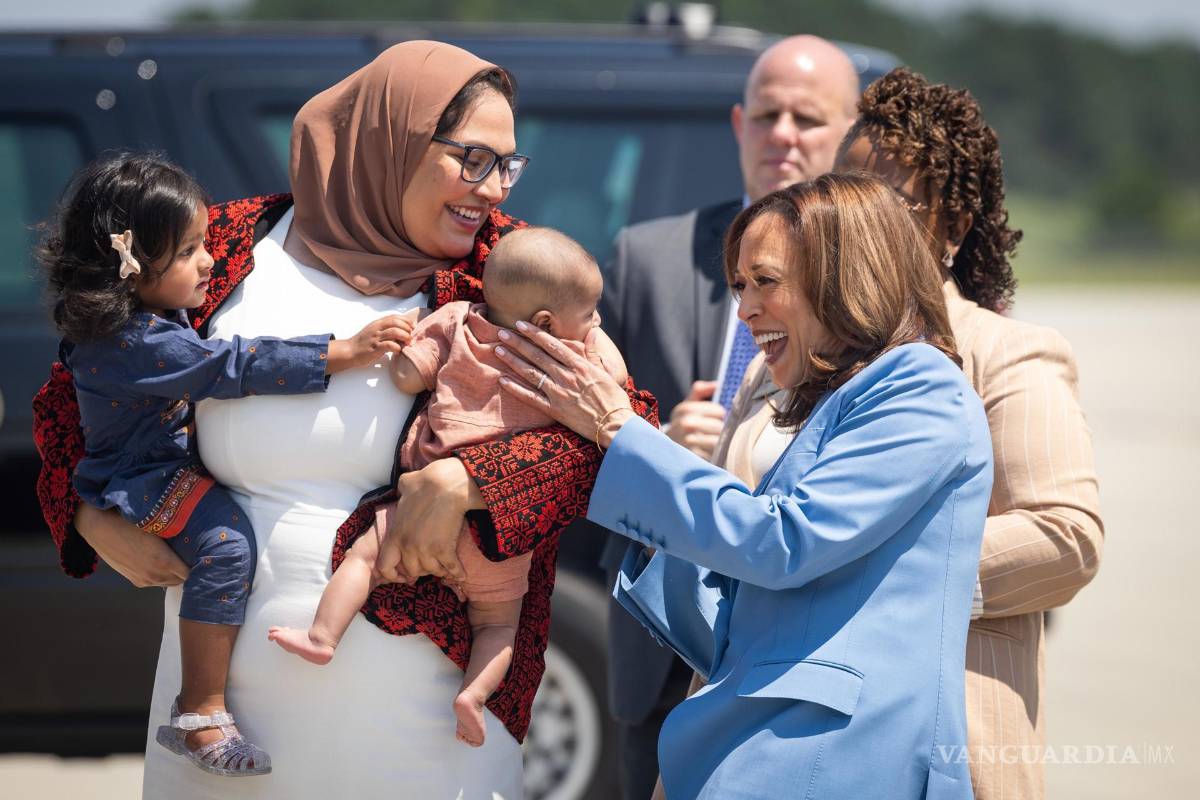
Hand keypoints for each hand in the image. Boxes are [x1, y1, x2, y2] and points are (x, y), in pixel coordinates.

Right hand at [74, 503, 188, 587]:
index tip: (203, 556)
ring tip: (179, 560)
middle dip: (189, 570)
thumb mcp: (158, 528)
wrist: (99, 527)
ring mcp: (144, 580)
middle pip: (182, 580)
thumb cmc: (130, 521)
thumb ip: (175, 539)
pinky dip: (163, 576)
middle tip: (193, 557)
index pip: (191, 572)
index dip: (198, 564)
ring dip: (175, 574)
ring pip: (169, 582)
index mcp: (164, 561)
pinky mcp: (135, 581)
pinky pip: (156, 582)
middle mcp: (155, 575)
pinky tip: (163, 563)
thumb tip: (192, 541)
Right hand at [326, 311, 416, 372]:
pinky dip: (397, 347)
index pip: (395, 317)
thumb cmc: (364, 342)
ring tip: (407, 343)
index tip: (412, 327)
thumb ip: (386, 329)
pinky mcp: (374, 348)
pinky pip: (389, 345)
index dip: (406, 321)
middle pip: (396, 323)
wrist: (349, 351)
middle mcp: (377, 328)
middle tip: (410, 337)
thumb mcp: (374, 331)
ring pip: (394, 332)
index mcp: (378, 323)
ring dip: (404, 337)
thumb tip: (402, 331)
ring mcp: (376, 338)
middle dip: (407, 329)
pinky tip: (398, 351)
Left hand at [375, 458, 479, 585]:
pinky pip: (451, 568)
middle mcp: (408, 546)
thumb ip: (401, 490)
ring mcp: (426, 550)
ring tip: (445, 568)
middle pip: (412, 570)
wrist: (446, 484)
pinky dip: (458, 572)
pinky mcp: (445, 550)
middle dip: (421, 569)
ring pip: (431, 571)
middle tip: (430, 564)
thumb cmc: (426, 481)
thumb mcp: (405, 485)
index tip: (404, 574)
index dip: (394, 573)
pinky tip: (462, 574)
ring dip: (439, 570)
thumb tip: (403, 487)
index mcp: (396, 534)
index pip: (385, 566)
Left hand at [495, 322, 633, 448]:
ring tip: (498, 350)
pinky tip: (503, 380)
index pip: (552, 345)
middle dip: (518, 343)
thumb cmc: (614, 399)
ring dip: (513, 361)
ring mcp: (559, 394)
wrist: (616, 426)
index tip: (520, 324)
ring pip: (531, 373)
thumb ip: (594, 353)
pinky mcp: (555, 410)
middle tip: (501, 333)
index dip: (534, 333)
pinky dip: (516, 389)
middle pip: (537, 356)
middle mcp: (567, 377)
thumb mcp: (606, 372)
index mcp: (580, 366)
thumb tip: (592, 331)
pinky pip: (531, 398)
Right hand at [665, 381, 725, 459]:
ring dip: (719, 442)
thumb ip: (699, 391)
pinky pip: (713, 454)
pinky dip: (715, 453)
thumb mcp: (685, 406)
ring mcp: (688, 441)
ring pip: (717, 440)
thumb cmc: (681, 425)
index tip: (716, 418)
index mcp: (684, 409)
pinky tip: (710, 452)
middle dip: (721, 429)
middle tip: (716, 432)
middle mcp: (684, 424)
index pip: (717, 411)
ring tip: (714, 442)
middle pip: (718, 426)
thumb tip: (717, 384)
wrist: (664, 450)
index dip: (720, 415)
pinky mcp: (692, 457)